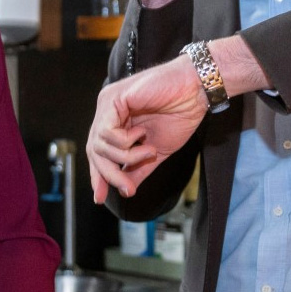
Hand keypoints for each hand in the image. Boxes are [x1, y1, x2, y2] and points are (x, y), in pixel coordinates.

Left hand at [86, 55, 208, 202]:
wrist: (195, 92)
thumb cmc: (180, 115)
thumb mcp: (156, 151)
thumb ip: (139, 168)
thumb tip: (126, 190)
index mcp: (116, 121)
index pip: (98, 152)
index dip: (98, 176)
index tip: (101, 199)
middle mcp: (107, 111)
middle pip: (94, 151)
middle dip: (109, 175)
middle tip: (128, 189)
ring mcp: (108, 104)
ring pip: (99, 144)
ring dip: (125, 157)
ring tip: (149, 152)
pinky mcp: (113, 98)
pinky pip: (107, 133)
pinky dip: (126, 143)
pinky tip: (143, 136)